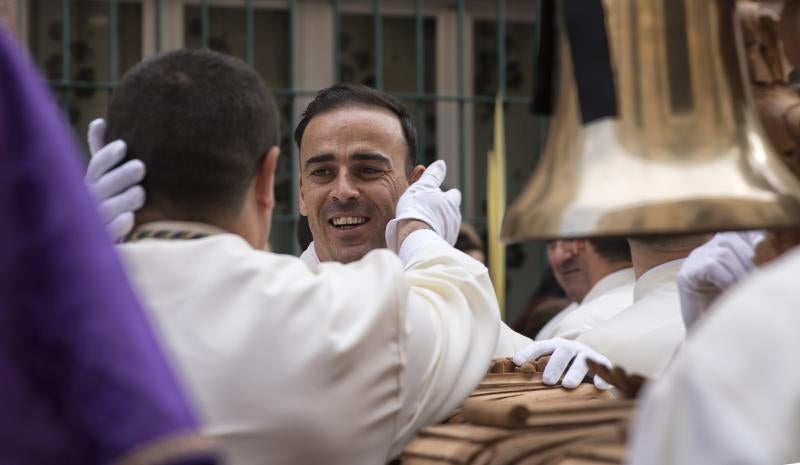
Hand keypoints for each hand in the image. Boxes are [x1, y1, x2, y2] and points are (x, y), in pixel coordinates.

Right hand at [84, 118, 145, 240]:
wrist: (97, 239)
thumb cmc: (108, 198)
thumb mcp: (104, 175)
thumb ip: (102, 152)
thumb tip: (99, 122)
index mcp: (89, 182)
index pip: (96, 166)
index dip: (107, 156)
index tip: (123, 146)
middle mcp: (89, 200)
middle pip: (103, 185)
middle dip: (121, 176)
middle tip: (140, 168)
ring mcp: (95, 221)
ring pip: (109, 208)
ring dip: (125, 199)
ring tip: (139, 193)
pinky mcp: (105, 240)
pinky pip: (113, 231)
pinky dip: (121, 224)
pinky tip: (130, 218)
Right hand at [385, 160, 460, 251]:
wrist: (415, 238)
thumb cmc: (417, 210)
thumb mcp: (423, 186)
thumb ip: (433, 175)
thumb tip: (441, 164)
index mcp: (451, 202)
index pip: (454, 195)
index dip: (446, 194)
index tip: (436, 195)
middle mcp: (454, 218)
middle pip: (450, 211)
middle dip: (442, 210)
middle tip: (427, 211)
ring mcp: (450, 233)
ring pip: (446, 225)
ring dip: (437, 223)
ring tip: (422, 224)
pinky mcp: (444, 246)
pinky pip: (439, 238)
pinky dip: (433, 236)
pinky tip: (422, 236)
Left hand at [513, 338, 611, 389]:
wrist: (591, 361)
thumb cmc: (563, 368)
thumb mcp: (550, 365)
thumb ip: (535, 370)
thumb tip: (511, 381)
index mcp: (555, 346)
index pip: (540, 346)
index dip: (528, 352)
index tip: (516, 361)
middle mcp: (571, 348)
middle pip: (563, 351)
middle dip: (555, 365)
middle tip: (547, 381)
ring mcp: (588, 354)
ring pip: (583, 360)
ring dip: (575, 372)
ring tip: (568, 385)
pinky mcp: (603, 364)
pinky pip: (604, 369)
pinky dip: (602, 377)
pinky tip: (599, 386)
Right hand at [677, 231, 762, 329]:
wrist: (705, 334)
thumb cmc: (727, 308)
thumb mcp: (744, 280)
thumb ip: (750, 264)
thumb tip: (767, 246)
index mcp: (719, 248)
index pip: (737, 231)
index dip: (754, 238)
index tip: (766, 253)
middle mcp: (704, 250)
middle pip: (731, 239)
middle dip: (749, 260)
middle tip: (754, 280)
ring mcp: (693, 261)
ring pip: (724, 252)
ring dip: (739, 271)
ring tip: (743, 288)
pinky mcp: (685, 275)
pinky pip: (712, 266)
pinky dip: (726, 278)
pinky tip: (729, 291)